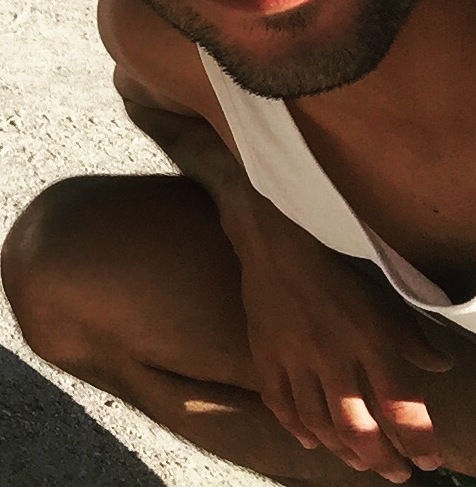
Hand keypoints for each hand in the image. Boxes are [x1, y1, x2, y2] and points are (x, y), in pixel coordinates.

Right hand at [229, 201, 452, 481]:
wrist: (276, 242)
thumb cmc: (334, 269)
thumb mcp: (382, 298)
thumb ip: (411, 337)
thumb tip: (440, 366)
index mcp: (368, 338)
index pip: (399, 404)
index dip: (417, 440)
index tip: (429, 460)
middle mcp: (332, 354)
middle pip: (357, 425)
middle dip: (381, 458)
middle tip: (395, 474)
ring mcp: (293, 357)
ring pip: (318, 421)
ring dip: (343, 450)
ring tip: (360, 463)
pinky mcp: (264, 354)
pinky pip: (279, 402)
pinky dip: (296, 428)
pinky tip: (312, 441)